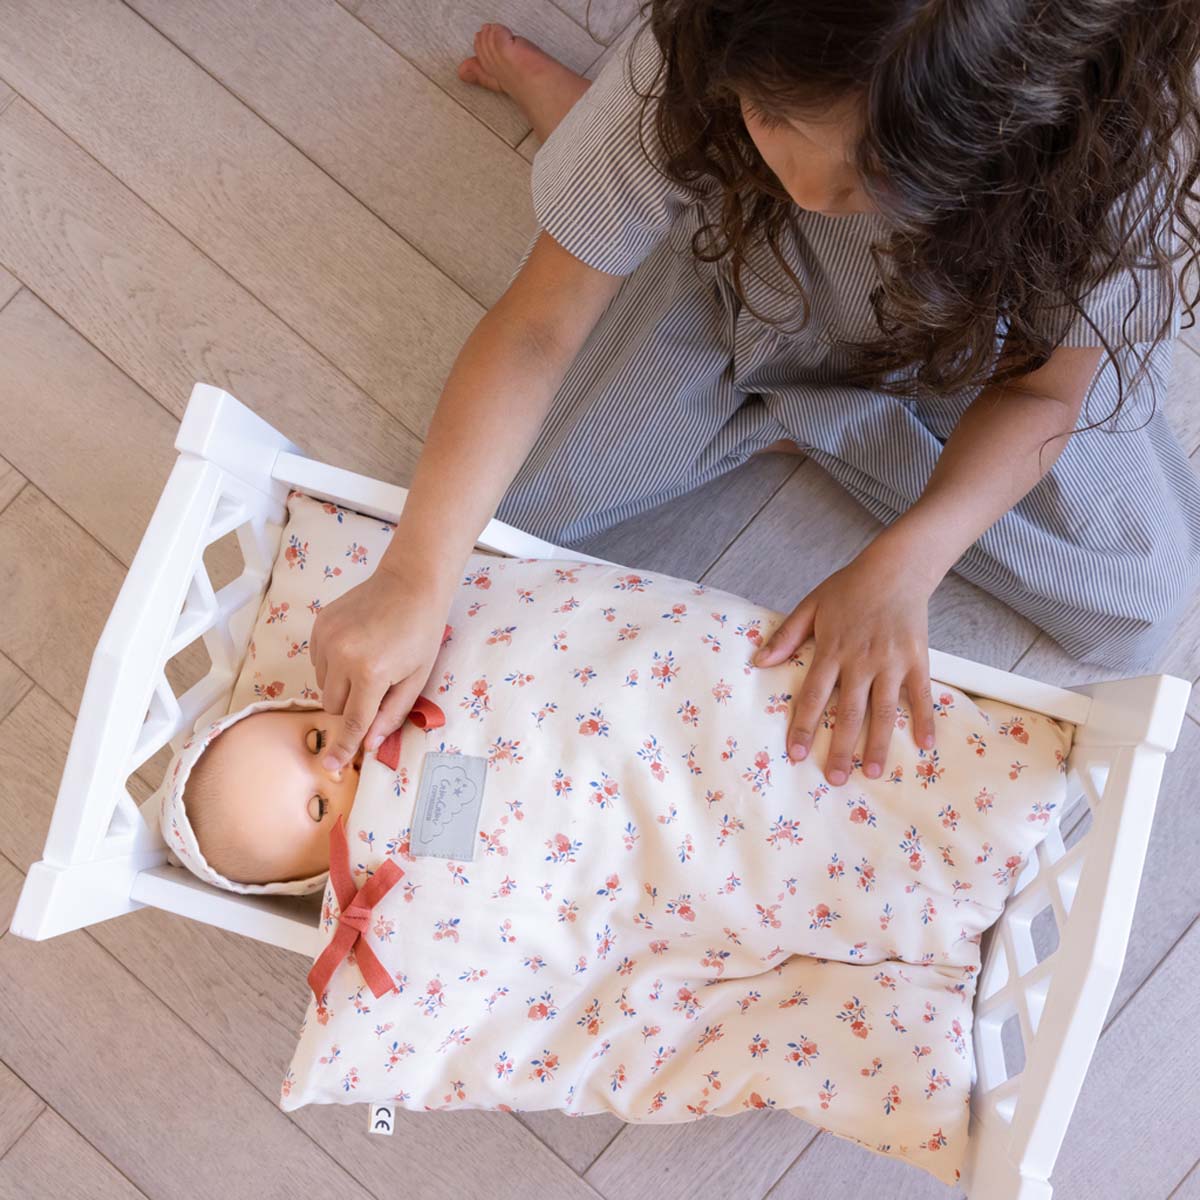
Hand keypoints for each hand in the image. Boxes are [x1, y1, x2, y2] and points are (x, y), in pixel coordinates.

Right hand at [307, 558, 451, 770]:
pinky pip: (318, 662)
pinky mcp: (319, 626)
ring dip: (342, 685)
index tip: (330, 766)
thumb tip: (371, 744)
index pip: (353, 721)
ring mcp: (327, 639)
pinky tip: (356, 647)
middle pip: (334, 706)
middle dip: (351, 707)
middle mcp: (342, 656)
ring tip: (368, 662)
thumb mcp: (416, 678)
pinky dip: (333, 664)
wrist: (410, 583)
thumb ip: (392, 713)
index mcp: (371, 672)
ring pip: (324, 685)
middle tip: (376, 687)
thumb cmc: (421, 632)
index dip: (343, 747)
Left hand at [751, 542, 938, 785]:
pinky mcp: (918, 659)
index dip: (805, 727)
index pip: (814, 696)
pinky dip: (925, 719)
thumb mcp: (811, 605)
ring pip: (884, 710)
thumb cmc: (849, 588)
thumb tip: (759, 662)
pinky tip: (924, 746)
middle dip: (841, 748)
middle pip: (849, 712)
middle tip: (836, 779)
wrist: (896, 568)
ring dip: (878, 744)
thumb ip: (787, 636)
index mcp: (831, 649)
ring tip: (872, 772)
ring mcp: (892, 661)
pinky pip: (921, 694)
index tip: (797, 755)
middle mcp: (861, 660)